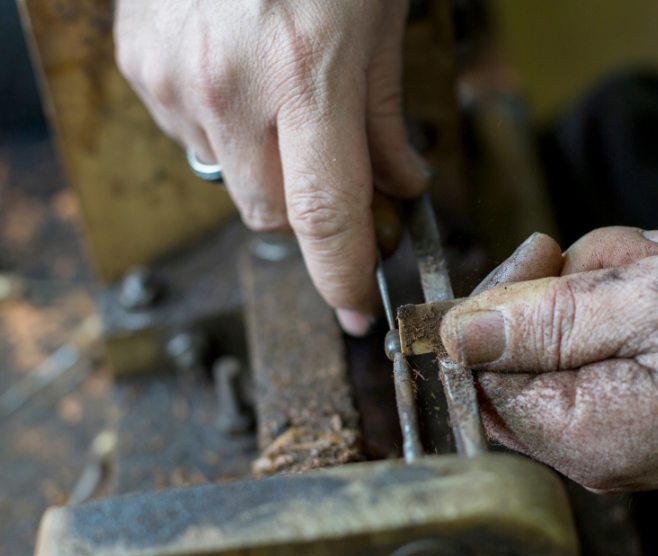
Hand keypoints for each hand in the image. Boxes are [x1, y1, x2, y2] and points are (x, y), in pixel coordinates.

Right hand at [115, 0, 429, 334]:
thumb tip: (397, 186)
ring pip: (231, 181)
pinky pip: (191, 136)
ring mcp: (177, 75)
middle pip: (272, 216)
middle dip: (309, 209)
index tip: (354, 308)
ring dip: (266, 165)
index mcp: (307, 71)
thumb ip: (385, 118)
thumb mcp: (382, 19)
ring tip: (281, 96)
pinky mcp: (142, 62)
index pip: (323, 217)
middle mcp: (231, 84)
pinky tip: (239, 74)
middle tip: (330, 168)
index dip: (342, 274)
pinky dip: (225, 127)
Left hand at [441, 227, 657, 490]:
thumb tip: (455, 333)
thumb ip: (541, 321)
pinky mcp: (634, 399)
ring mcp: (613, 423)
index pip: (480, 374)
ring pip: (557, 330)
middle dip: (563, 292)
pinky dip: (628, 295)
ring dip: (606, 284)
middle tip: (629, 269)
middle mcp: (589, 445)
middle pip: (515, 354)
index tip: (538, 255)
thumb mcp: (652, 301)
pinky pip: (596, 333)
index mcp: (583, 436)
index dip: (493, 306)